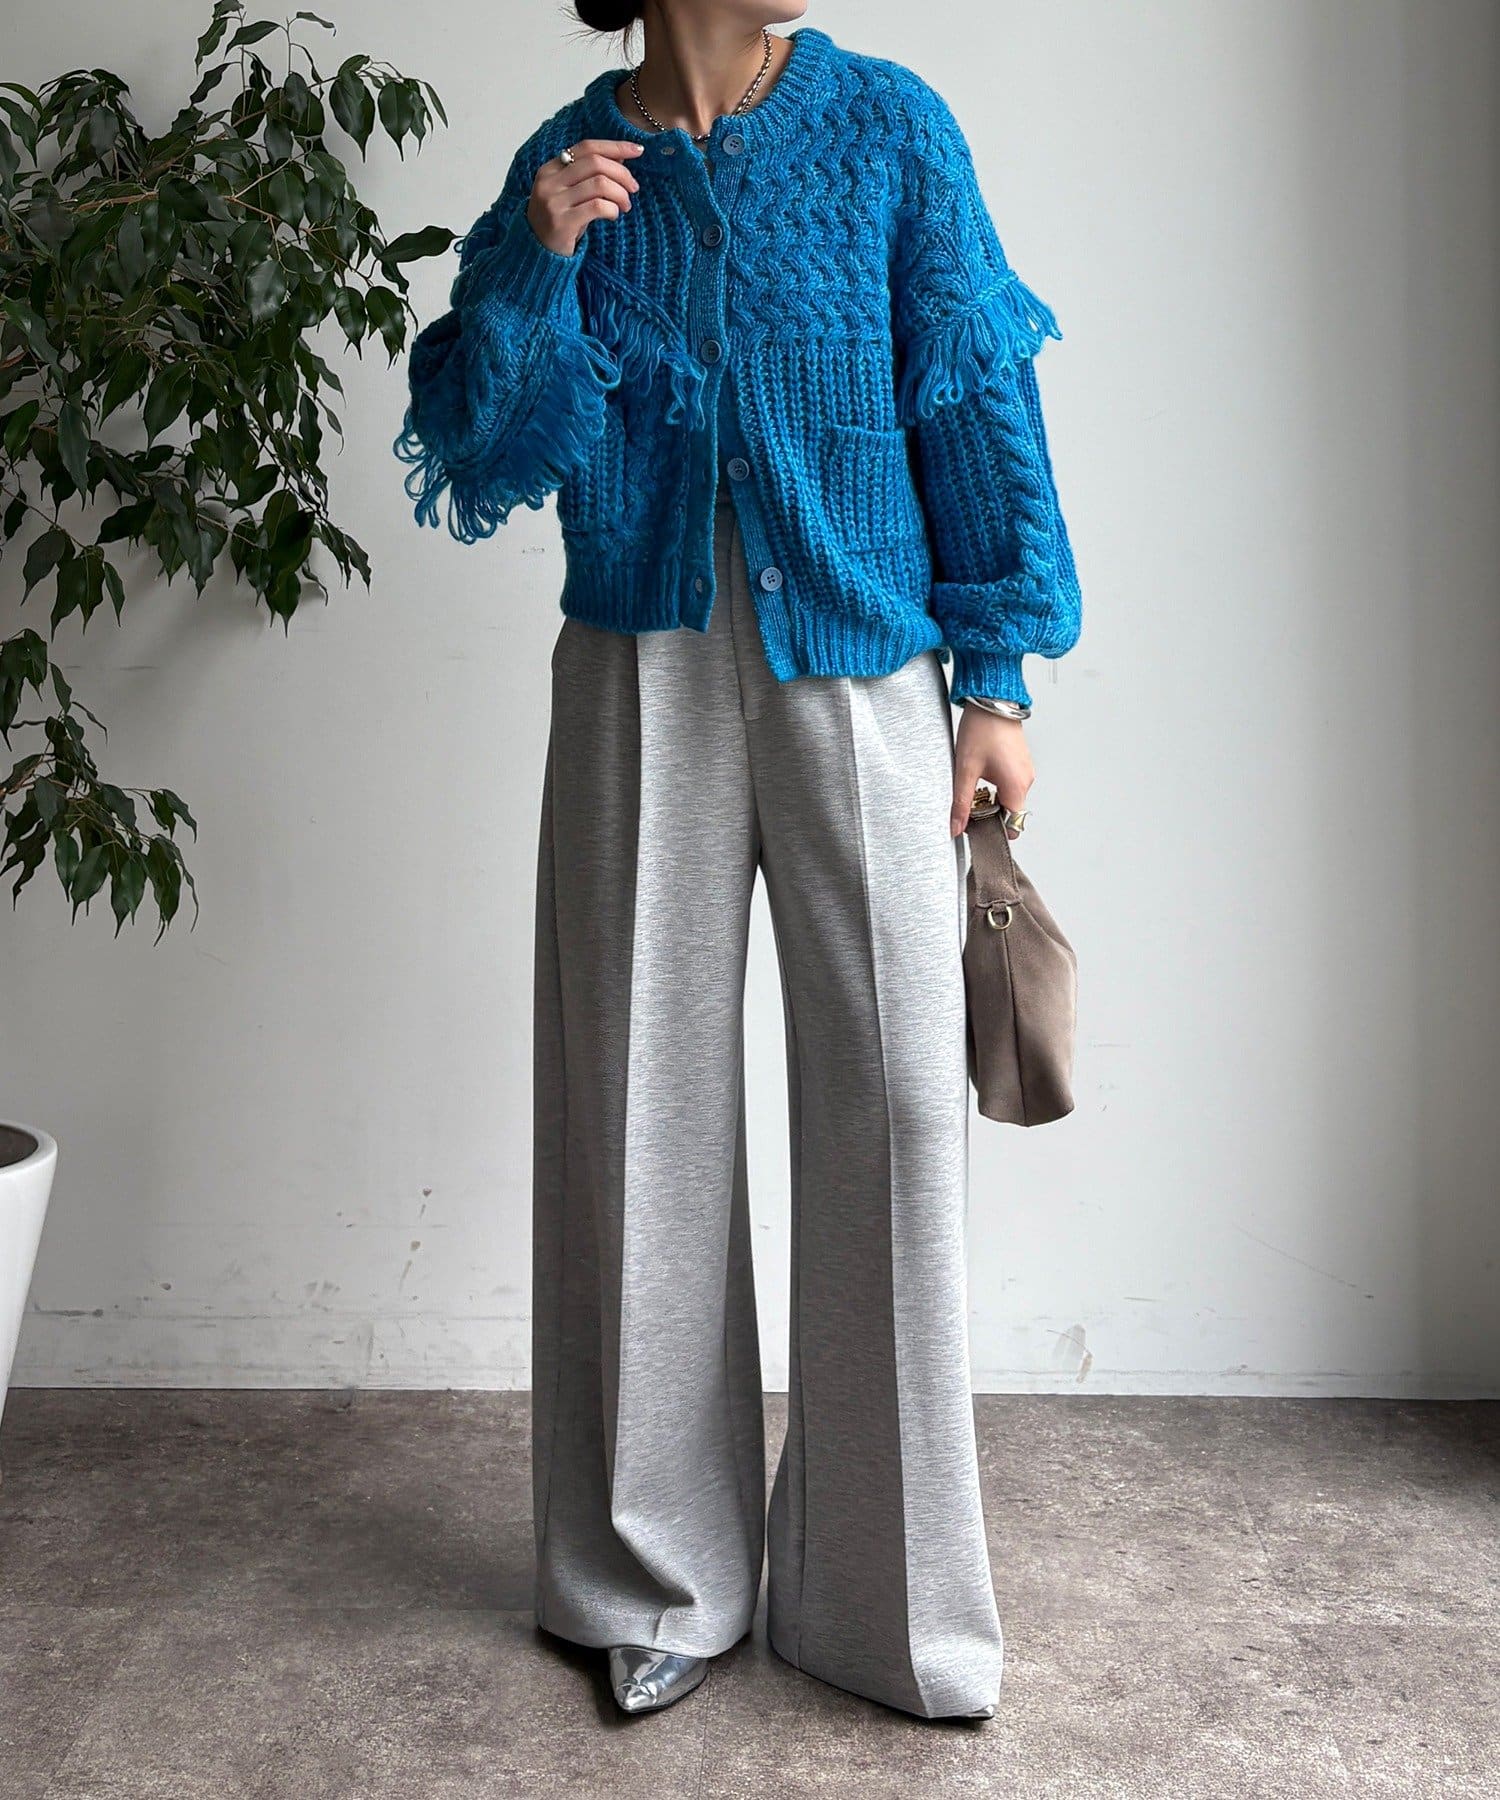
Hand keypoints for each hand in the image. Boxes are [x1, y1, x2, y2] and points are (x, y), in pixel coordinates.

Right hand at [527, 139, 643, 256]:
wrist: (539, 256)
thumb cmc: (560, 223)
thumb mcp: (571, 194)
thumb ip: (590, 174)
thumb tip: (620, 155)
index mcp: (550, 169)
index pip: (587, 147)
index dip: (615, 146)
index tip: (637, 150)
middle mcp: (549, 182)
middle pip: (595, 163)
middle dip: (622, 173)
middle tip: (634, 188)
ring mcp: (554, 202)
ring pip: (599, 184)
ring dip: (620, 194)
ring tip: (625, 206)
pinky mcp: (562, 223)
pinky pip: (597, 207)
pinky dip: (612, 209)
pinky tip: (613, 215)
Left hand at [951, 706, 1033, 838]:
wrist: (992, 700)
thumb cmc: (983, 728)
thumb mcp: (965, 770)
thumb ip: (961, 802)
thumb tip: (955, 826)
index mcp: (1016, 786)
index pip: (1013, 825)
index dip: (994, 831)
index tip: (976, 827)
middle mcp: (1025, 780)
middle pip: (1010, 812)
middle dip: (989, 813)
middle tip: (968, 803)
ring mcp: (1025, 770)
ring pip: (1009, 797)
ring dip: (991, 798)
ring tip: (972, 783)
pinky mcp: (1020, 761)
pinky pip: (1010, 783)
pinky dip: (996, 785)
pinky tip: (980, 772)